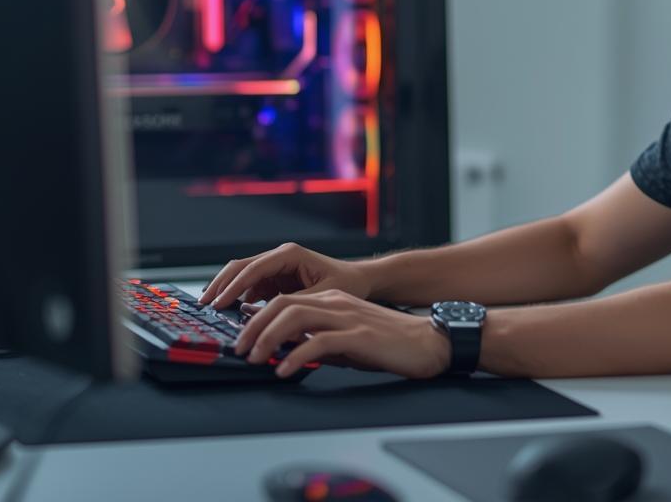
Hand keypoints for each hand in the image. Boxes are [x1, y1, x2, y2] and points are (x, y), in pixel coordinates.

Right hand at [197, 242, 373, 308]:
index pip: (254, 268)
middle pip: (240, 267)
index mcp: (289, 254)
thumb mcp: (323, 296)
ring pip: (241, 276)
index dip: (234, 286)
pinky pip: (250, 288)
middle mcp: (279, 257)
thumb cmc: (346, 284)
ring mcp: (275, 268)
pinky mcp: (274, 280)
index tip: (219, 302)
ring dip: (225, 291)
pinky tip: (229, 313)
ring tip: (209, 309)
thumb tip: (273, 318)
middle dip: (220, 285)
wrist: (358, 281)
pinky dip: (238, 299)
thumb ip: (297, 305)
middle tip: (204, 304)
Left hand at [233, 289, 450, 379]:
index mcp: (331, 300)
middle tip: (239, 348)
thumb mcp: (347, 340)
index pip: (283, 300)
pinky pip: (319, 342)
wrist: (430, 342)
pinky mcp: (359, 335)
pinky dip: (296, 355)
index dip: (257, 316)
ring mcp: (347, 317)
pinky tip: (284, 369)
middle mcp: (336, 303)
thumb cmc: (390, 343)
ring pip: (294, 317)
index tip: (241, 336)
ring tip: (255, 358)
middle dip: (254, 325)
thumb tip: (287, 352)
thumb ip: (319, 341)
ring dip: (268, 337)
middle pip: (282, 304)